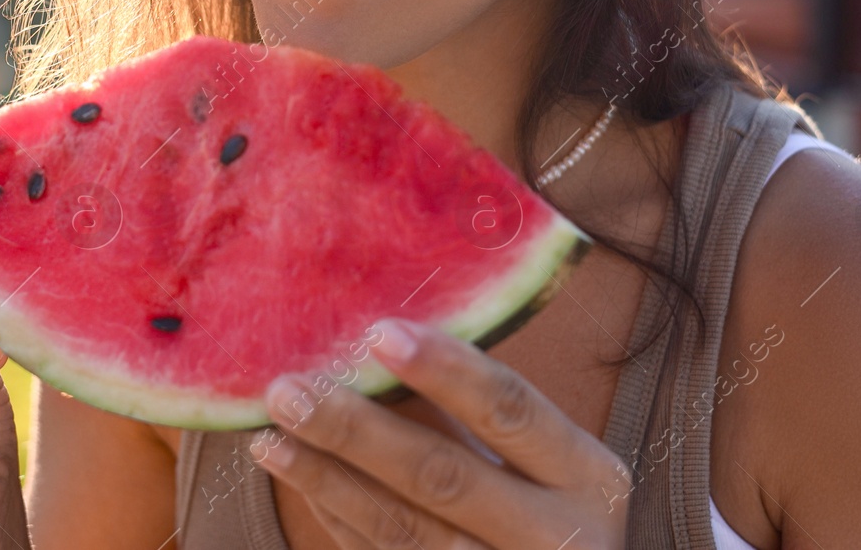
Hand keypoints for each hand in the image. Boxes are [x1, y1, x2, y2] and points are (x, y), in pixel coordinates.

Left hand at [252, 317, 628, 548]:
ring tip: (271, 435)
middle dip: (357, 430)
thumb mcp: (552, 463)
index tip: (377, 332)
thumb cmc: (558, 508)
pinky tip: (303, 479)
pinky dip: (340, 517)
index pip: (511, 410)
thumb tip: (382, 341)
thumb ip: (483, 415)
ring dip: (328, 478)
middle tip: (289, 389)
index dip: (446, 369)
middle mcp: (554, 538)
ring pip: (403, 529)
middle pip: (442, 476)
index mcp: (588, 478)